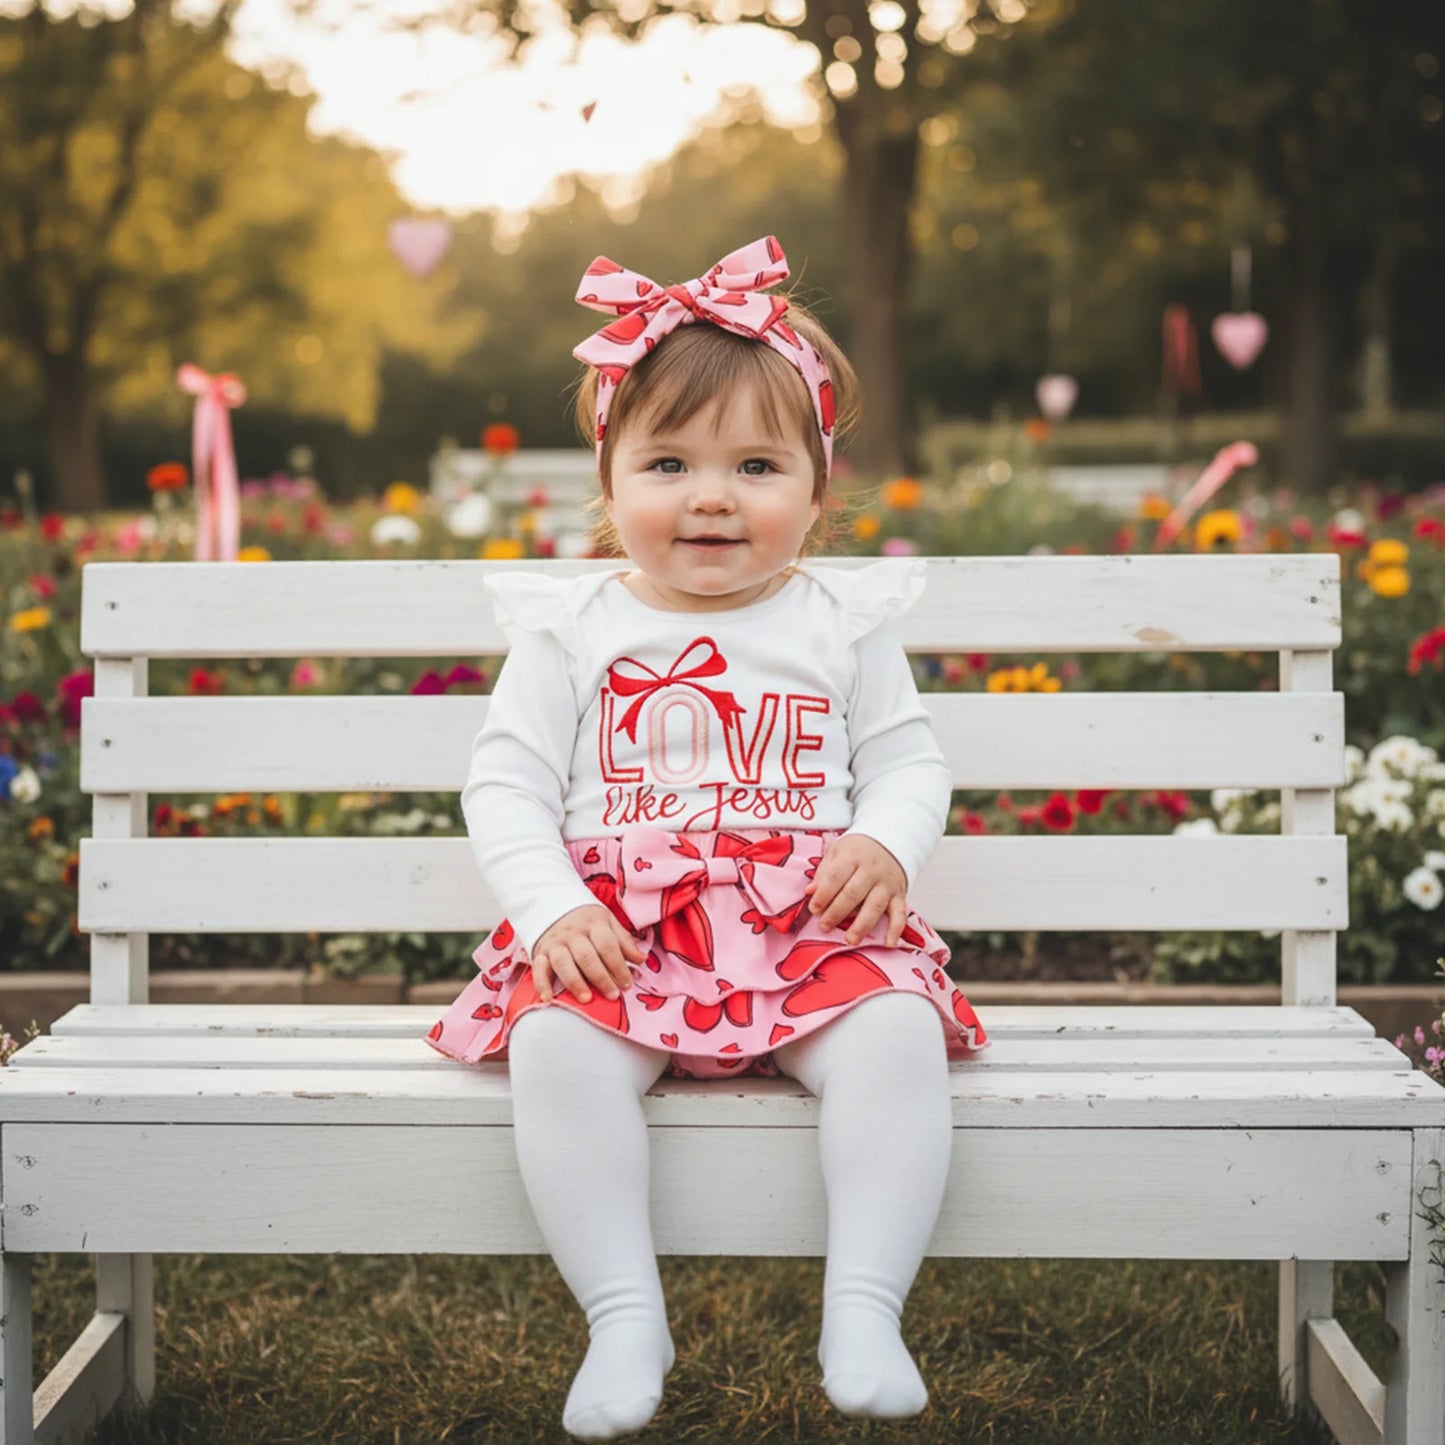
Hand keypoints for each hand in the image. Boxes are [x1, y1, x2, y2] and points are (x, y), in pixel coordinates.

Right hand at [531, 905, 645, 1004]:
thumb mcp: (608, 923)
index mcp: (594, 924)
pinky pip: (539, 969)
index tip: (627, 984)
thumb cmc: (586, 922)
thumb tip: (641, 959)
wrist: (553, 907)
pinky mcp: (540, 953)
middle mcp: (573, 933)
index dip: (619, 966)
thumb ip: (624, 941)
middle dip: (601, 978)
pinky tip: (548, 998)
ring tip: (587, 999)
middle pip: (587, 956)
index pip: (608, 945)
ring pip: (563, 963)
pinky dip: (541, 984)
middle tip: (613, 995)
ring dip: (575, 982)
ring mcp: (555, 943)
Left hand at [803, 835, 907, 946]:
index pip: (835, 877)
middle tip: (824, 927)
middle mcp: (871, 870)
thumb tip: (809, 892)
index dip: (823, 895)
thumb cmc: (857, 851)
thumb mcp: (837, 852)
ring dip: (861, 926)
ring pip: (874, 906)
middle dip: (836, 912)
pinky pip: (900, 914)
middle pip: (853, 894)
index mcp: (852, 856)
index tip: (813, 909)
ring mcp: (887, 883)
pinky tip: (888, 943)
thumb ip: (823, 873)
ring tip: (849, 940)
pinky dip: (896, 930)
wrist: (891, 841)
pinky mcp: (900, 895)